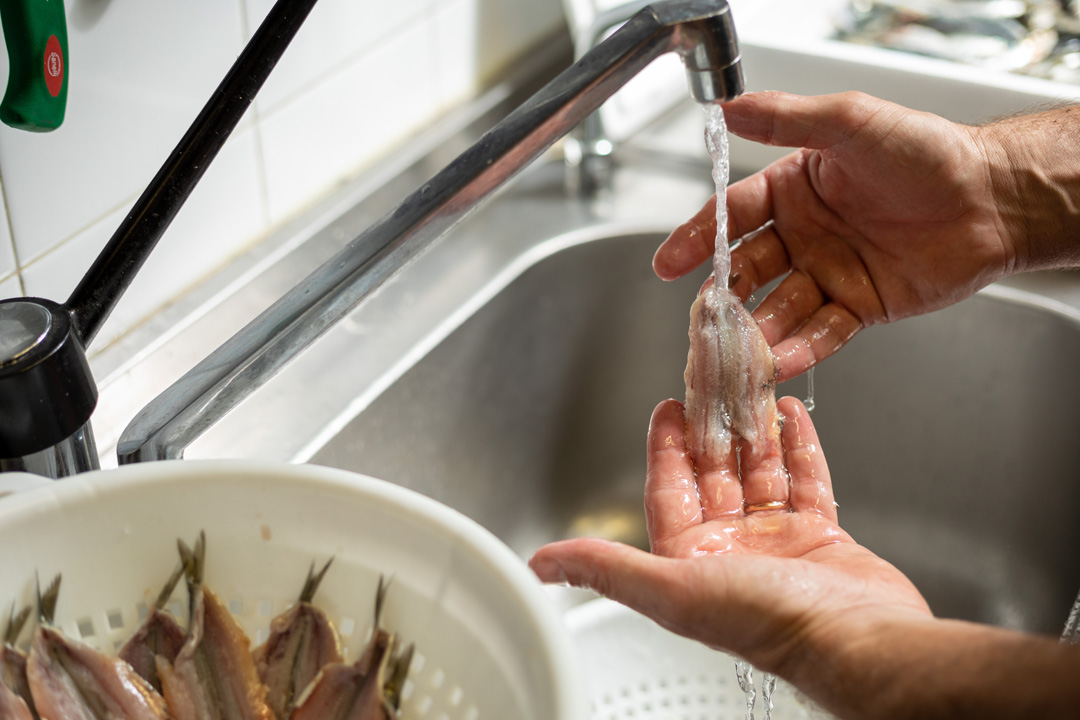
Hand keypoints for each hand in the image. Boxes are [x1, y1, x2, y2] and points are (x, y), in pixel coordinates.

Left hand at [529, 396, 929, 675]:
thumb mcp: (673, 588)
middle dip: (712, 428)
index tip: (666, 407)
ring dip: (755, 432)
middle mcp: (732, 551)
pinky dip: (800, 448)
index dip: (664, 446)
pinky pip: (807, 482)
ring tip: (751, 388)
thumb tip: (544, 564)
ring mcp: (778, 544)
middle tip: (711, 384)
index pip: (668, 490)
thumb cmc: (770, 624)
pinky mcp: (822, 538)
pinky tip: (793, 417)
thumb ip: (607, 568)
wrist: (857, 643)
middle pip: (715, 474)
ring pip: (760, 472)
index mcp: (692, 562)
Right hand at [654, 91, 1016, 380]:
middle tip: (705, 316)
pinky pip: (824, 332)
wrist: (991, 197)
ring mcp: (830, 273)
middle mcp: (805, 234)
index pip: (732, 216)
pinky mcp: (860, 307)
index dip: (698, 238)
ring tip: (742, 349)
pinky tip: (785, 360)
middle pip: (748, 270)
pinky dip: (804, 349)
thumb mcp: (849, 121)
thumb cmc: (927, 153)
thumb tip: (727, 108)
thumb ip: (786, 118)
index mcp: (793, 190)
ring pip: (780, 308)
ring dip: (759, 330)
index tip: (668, 261)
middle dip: (725, 295)